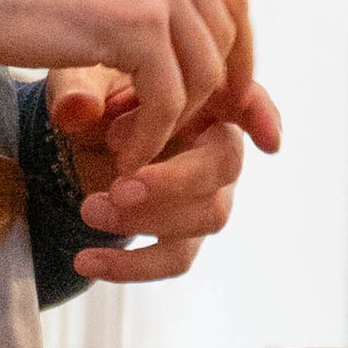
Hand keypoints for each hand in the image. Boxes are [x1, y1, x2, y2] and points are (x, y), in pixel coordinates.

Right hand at [0, 0, 283, 180]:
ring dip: (174, 124)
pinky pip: (168, 99)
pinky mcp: (134, 23)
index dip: (239, 60)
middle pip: (226, 41)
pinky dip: (151, 137)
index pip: (232, 2)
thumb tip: (186, 47)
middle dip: (210, 100)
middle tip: (168, 137)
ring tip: (134, 147)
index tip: (228, 109)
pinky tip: (124, 155)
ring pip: (203, 76)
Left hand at [45, 66, 250, 283]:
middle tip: (121, 186)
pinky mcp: (185, 233)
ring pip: (207, 215)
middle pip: (224, 166)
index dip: (263, 117)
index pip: (249, 99)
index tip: (268, 140)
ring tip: (90, 209)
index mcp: (206, 96)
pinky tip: (87, 261)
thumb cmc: (94, 99)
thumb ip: (80, 88)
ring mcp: (208, 193)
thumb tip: (79, 111)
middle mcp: (218, 144)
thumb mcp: (80, 82)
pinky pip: (175, 258)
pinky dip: (131, 265)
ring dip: (147, 219)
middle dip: (175, 181)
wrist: (79, 143)